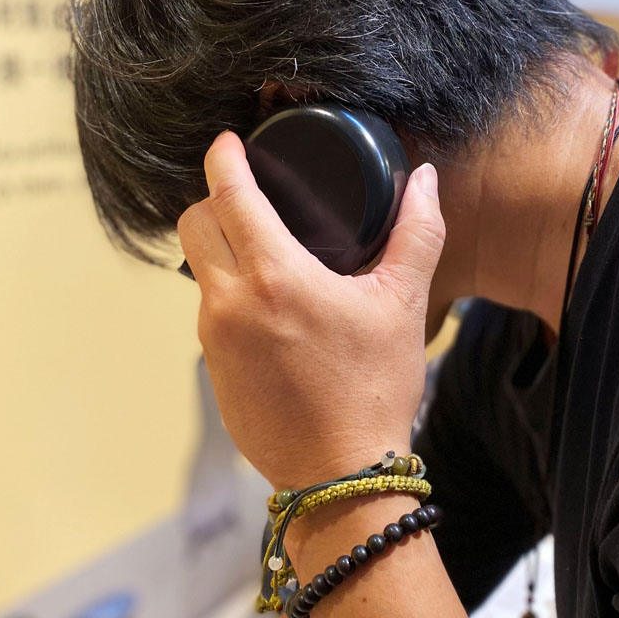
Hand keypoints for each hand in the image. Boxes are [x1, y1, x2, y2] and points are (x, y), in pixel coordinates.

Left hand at [177, 133, 444, 488]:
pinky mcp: (210, 369)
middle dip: (215, 200)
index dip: (224, 158)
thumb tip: (423, 180)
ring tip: (263, 250)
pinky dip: (227, 294)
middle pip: (195, 223)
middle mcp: (230, 302)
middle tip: (249, 195)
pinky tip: (266, 307)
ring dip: (220, 248)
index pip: (228, 193)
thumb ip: (416, 234)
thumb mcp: (401, 305)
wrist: (340, 476)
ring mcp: (213, 339)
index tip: (229, 142)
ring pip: (198, 268)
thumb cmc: (374, 390)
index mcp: (275, 277)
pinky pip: (208, 311)